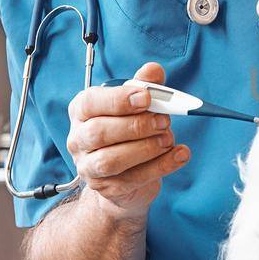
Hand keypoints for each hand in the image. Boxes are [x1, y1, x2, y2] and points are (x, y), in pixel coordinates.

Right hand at [65, 61, 189, 218]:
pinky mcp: (107, 188)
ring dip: (146, 148)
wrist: (125, 175)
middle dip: (136, 126)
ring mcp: (89, 167)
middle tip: (164, 121)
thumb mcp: (137, 104)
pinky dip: (161, 166)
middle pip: (99, 132)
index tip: (146, 98)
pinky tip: (179, 155)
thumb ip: (145, 86)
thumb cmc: (128, 131)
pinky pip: (133, 179)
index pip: (90, 103)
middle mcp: (78, 139)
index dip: (118, 100)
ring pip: (111, 160)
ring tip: (168, 139)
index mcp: (82, 111)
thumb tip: (153, 70)